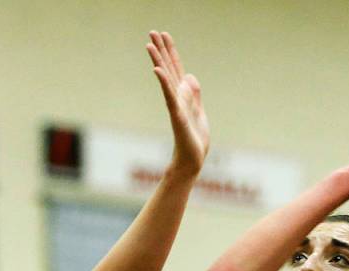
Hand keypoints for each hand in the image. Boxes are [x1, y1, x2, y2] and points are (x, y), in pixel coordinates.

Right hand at [146, 31, 208, 177]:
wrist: (193, 159)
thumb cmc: (194, 139)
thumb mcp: (199, 111)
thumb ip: (194, 94)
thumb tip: (189, 76)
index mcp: (183, 95)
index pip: (175, 68)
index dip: (170, 51)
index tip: (163, 35)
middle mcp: (176, 97)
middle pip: (167, 69)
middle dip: (160, 50)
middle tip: (151, 32)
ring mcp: (175, 106)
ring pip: (165, 79)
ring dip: (158, 61)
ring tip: (150, 45)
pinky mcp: (177, 116)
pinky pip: (169, 96)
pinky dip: (164, 83)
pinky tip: (158, 70)